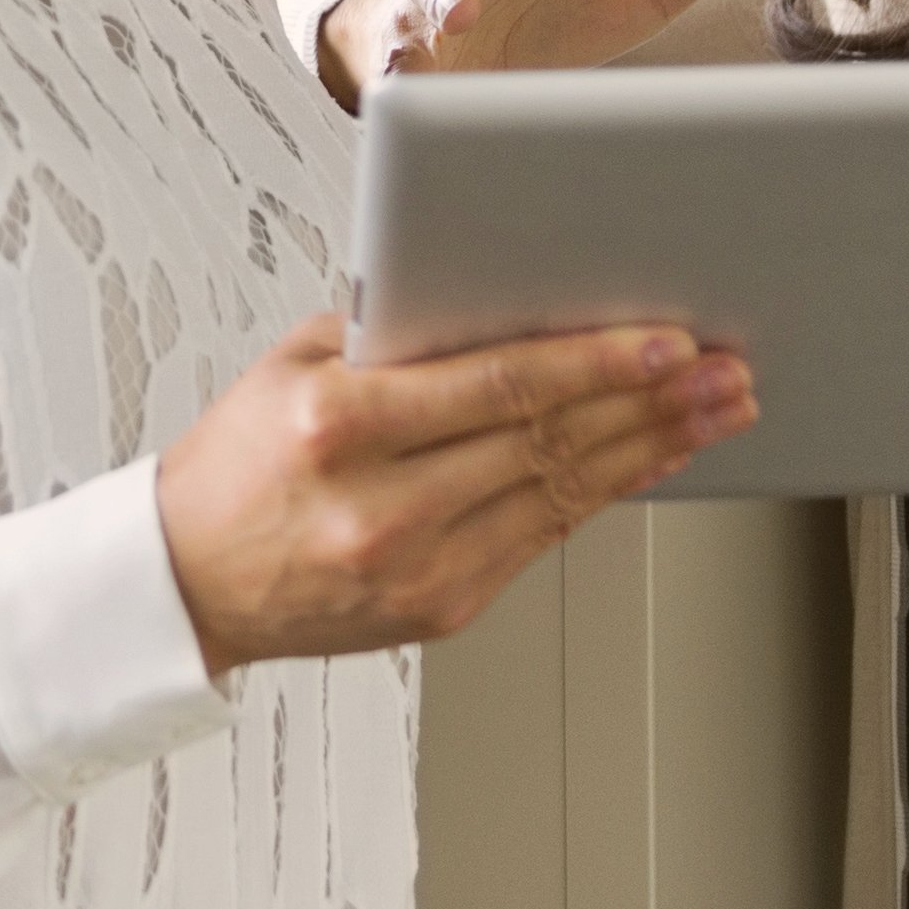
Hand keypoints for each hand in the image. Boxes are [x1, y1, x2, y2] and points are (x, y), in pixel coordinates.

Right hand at [157, 312, 758, 673]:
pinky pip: (543, 538)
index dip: (593, 363)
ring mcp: (414, 566)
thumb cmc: (241, 458)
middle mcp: (381, 504)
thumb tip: (513, 300)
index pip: (495, 384)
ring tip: (714, 411)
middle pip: (545, 439)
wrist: (186, 580)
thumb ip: (398, 336)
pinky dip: (603, 492)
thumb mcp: (295, 365)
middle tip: (722, 370)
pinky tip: (649, 459)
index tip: (665, 342)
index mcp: (339, 424)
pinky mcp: (439, 609)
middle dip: (649, 402)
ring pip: (559, 493)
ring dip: (649, 447)